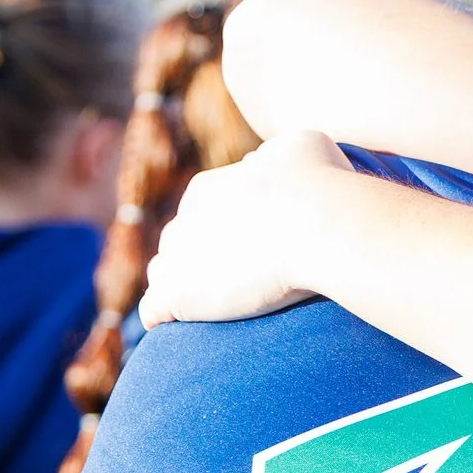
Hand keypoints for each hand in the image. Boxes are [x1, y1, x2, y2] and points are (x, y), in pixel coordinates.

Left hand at [139, 131, 356, 328]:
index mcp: (206, 189)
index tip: (254, 248)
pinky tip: (189, 326)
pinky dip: (168, 318)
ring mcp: (176, 258)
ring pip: (164, 273)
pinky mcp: (176, 294)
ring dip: (185, 287)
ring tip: (218, 305)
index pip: (200, 213)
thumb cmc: (319, 184)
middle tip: (242, 279)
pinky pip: (153, 310)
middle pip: (180, 243)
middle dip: (203, 259)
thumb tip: (265, 163)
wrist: (318, 223)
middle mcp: (184, 220)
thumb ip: (277, 155)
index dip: (225, 232)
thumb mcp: (302, 146)